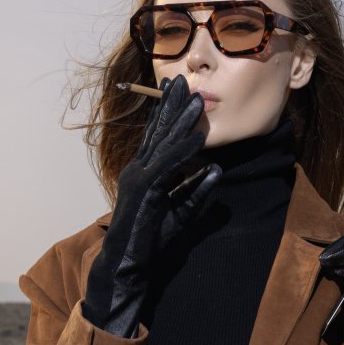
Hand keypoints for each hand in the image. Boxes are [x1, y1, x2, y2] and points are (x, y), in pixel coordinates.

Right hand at [83, 75, 220, 337]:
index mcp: (145, 173)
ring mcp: (139, 178)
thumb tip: (215, 172)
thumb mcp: (182, 214)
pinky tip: (197, 137)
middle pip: (159, 132)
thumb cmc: (149, 242)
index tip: (181, 94)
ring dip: (181, 121)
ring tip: (197, 100)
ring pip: (164, 143)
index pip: (160, 138)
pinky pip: (167, 165)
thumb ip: (197, 193)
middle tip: (184, 80)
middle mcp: (139, 170)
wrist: (128, 264)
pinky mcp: (144, 190)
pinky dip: (183, 150)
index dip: (170, 115)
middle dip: (172, 106)